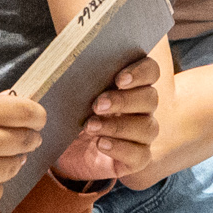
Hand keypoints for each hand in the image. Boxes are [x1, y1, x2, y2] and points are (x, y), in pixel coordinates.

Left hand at [45, 57, 160, 183]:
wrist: (61, 150)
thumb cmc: (68, 113)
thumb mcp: (65, 91)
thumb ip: (70, 73)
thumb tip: (65, 53)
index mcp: (130, 84)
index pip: (150, 71)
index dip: (139, 73)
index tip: (118, 77)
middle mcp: (142, 108)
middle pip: (150, 99)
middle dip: (125, 100)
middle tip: (97, 104)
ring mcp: (141, 134)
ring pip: (148, 128)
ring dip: (120, 125)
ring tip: (91, 126)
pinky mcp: (134, 159)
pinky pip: (141, 155)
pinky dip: (122, 149)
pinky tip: (102, 145)